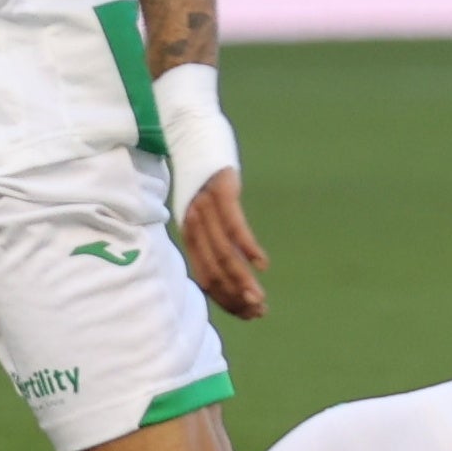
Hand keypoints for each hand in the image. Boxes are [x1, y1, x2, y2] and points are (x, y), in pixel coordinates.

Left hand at [180, 171, 269, 320]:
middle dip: (237, 296)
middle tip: (259, 312)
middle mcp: (193, 226)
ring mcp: (206, 209)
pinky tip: (262, 264)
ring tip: (259, 299)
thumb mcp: (203, 213)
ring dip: (243, 279)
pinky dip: (247, 247)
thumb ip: (213, 241)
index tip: (249, 314)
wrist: (191, 136)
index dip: (227, 299)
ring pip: (223, 253)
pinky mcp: (221, 192)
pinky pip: (233, 225)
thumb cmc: (202, 179)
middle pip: (214, 270)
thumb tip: (234, 272)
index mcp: (189, 236)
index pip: (206, 277)